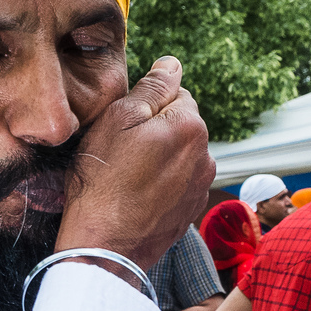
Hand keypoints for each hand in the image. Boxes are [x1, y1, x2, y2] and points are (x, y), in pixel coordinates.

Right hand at [57, 57, 214, 273]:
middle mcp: (206, 155)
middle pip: (179, 124)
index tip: (124, 126)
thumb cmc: (104, 182)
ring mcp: (201, 186)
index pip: (174, 92)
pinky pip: (177, 182)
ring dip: (159, 157)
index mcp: (191, 126)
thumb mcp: (117, 120)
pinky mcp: (191, 210)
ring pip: (178, 154)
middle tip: (121, 152)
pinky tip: (137, 195)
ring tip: (128, 176)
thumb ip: (150, 88)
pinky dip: (161, 183)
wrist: (105, 246)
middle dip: (155, 130)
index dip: (144, 105)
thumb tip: (172, 64)